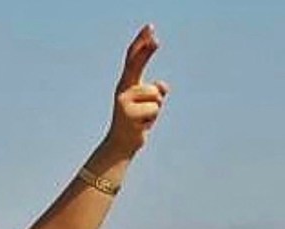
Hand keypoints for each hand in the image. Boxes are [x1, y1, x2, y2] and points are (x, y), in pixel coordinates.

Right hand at [104, 24, 169, 158]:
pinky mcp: (129, 114)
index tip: (151, 28)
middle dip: (146, 50)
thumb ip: (156, 92)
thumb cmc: (137, 122)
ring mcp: (124, 101)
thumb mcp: (150, 104)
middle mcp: (123, 89)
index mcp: (127, 84)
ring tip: (144, 118)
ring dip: (156, 108)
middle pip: (136, 65)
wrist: (121, 145)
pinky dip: (153, 119)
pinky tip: (142, 125)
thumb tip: (163, 86)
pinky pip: (154, 109)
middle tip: (156, 38)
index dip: (141, 43)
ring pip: (156, 95)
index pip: (133, 59)